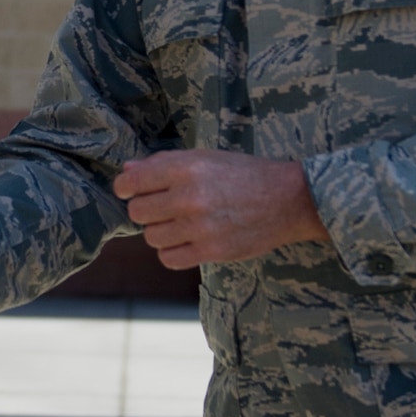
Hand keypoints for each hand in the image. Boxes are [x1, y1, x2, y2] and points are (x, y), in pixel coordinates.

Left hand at [112, 150, 327, 268]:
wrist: (289, 199)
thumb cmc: (244, 174)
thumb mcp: (205, 158)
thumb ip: (164, 164)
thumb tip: (127, 170)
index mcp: (186, 168)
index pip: (131, 182)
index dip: (126, 187)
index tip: (132, 190)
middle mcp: (189, 197)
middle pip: (138, 212)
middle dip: (146, 210)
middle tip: (165, 207)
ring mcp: (199, 227)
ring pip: (151, 237)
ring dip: (161, 232)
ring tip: (181, 224)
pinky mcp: (211, 252)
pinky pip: (169, 258)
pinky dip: (173, 252)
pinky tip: (187, 241)